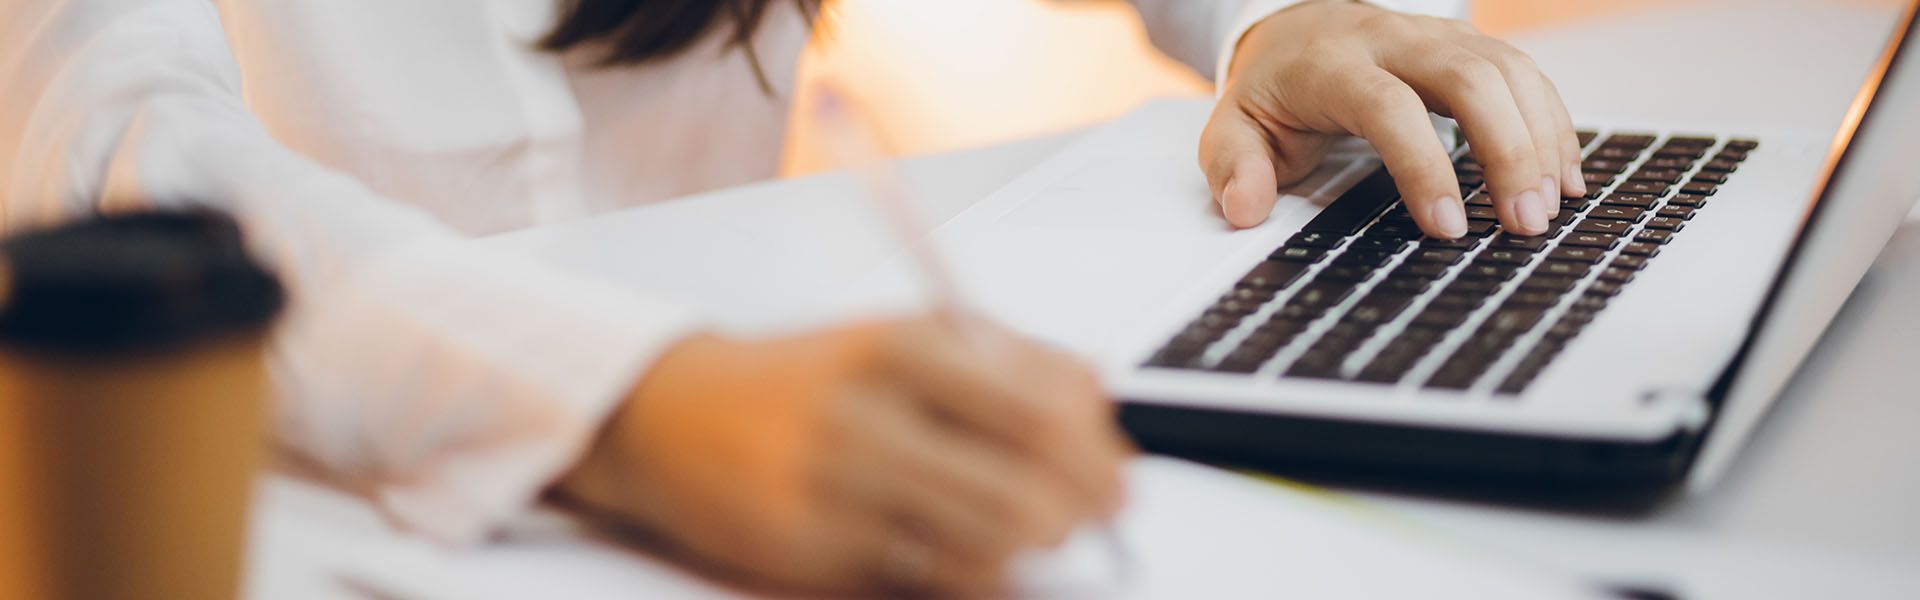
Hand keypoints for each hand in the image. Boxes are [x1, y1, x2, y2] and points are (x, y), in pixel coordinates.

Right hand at [554, 317, 1130, 595]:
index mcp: (905, 345)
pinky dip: (965, 577)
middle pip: (1025, 487)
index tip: (1118, 476)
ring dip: (1026, 551)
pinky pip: (924, 581)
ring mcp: (837, 486)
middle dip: (1080, 514)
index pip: (1042, 409)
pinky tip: (963, 558)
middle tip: (1094, 520)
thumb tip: (1100, 396)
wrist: (671, 415)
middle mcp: (870, 411)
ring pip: (985, 546)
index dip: (1099, 457)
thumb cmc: (805, 381)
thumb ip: (1006, 359)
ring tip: (1028, 537)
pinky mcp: (810, 549)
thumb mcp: (903, 339)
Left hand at [1201, 1, 1582, 237]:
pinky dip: (1552, 124)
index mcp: (1333, 64)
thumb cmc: (1274, 91)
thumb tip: (1245, 209)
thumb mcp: (1233, 128)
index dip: (1423, 166)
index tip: (1447, 227)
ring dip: (1541, 139)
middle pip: (1469, 78)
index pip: (1388, 107)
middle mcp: (1394, 40)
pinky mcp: (1469, 47)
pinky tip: (1564, 176)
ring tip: (1551, 208)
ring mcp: (1439, 37)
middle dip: (1507, 150)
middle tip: (1524, 222)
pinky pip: (1524, 76)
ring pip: (1509, 71)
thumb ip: (1234, 167)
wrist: (1296, 29)